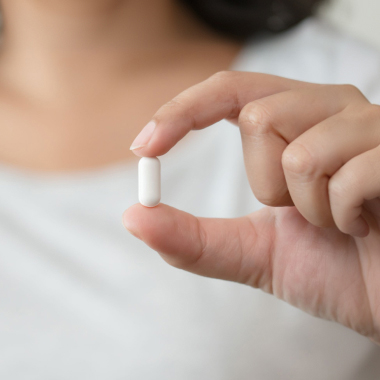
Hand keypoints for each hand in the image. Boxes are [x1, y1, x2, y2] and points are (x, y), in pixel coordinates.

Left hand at [123, 71, 379, 342]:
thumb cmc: (330, 270)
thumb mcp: (252, 252)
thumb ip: (194, 238)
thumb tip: (133, 216)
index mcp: (297, 120)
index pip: (230, 91)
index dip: (183, 112)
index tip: (144, 147)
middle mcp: (332, 109)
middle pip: (258, 116)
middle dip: (268, 184)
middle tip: (304, 213)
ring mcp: (371, 126)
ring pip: (298, 152)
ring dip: (309, 208)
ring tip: (340, 222)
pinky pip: (345, 175)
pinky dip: (343, 216)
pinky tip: (367, 225)